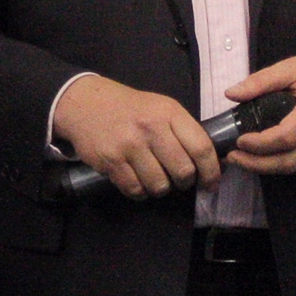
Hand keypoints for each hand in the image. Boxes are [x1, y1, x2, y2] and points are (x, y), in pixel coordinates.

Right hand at [52, 75, 219, 199]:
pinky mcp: (110, 161)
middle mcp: (150, 128)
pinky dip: (139, 191)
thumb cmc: (128, 108)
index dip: (211, 171)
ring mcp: (129, 145)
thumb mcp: (159, 107)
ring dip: (160, 188)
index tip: (211, 183)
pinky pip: (135, 189)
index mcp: (168, 112)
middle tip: (178, 179)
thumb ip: (182, 130)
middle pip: (182, 171)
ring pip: (160, 185)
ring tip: (154, 178)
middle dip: (184, 182)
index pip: (201, 148)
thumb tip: (207, 163)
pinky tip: (137, 181)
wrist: (83, 103)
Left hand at [225, 44, 295, 175]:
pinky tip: (266, 158)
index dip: (259, 144)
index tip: (239, 140)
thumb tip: (231, 94)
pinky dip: (284, 164)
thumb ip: (261, 81)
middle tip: (233, 158)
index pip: (285, 138)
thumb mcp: (292, 66)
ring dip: (268, 168)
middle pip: (290, 161)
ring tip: (244, 159)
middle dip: (257, 164)